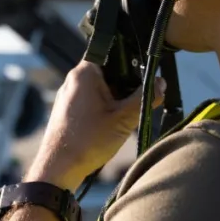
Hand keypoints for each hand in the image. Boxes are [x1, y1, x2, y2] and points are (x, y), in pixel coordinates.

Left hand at [25, 60, 163, 189]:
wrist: (58, 167)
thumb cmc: (88, 141)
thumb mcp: (124, 118)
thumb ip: (145, 97)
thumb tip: (160, 82)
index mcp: (85, 73)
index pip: (111, 52)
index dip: (130, 62)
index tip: (143, 77)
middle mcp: (74, 79)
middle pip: (108, 72)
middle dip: (125, 86)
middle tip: (136, 103)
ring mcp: (69, 94)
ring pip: (101, 88)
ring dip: (116, 100)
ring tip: (122, 118)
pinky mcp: (67, 109)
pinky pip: (91, 100)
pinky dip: (104, 109)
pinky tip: (109, 126)